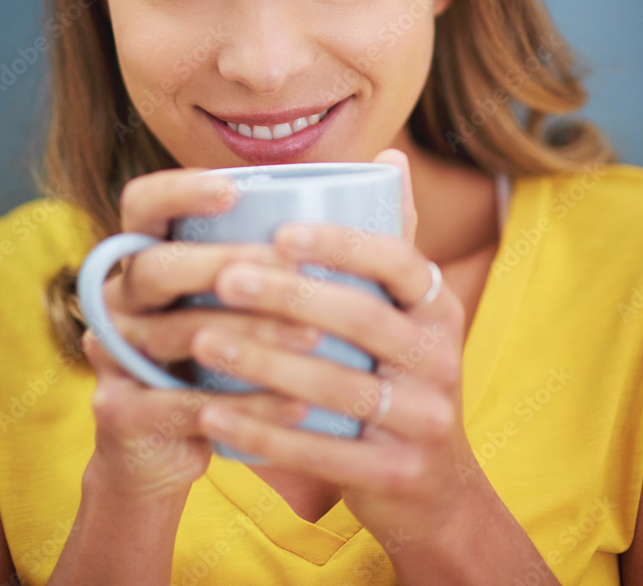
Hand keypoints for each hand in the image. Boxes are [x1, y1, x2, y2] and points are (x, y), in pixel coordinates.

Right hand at [82, 167, 315, 500]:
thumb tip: (391, 160)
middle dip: (224, 264)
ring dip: (250, 334)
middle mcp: (121, 297)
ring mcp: (112, 354)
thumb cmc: (233, 351)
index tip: (234, 190)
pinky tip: (298, 406)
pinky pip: (183, 405)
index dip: (179, 191)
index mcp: (147, 254)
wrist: (171, 447)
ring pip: (177, 335)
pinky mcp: (121, 413)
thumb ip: (318, 234)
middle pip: (157, 267)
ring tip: (315, 338)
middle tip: (292, 268)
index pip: (143, 203)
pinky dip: (246, 405)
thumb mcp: (258, 294)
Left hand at [192, 149, 470, 545]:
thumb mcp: (410, 309)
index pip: (398, 261)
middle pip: (360, 319)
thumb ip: (391, 238)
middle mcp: (441, 357)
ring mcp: (424, 419)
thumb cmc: (400, 373)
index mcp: (437, 306)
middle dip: (286, 296)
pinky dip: (263, 434)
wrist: (436, 485)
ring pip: (336, 386)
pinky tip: (212, 415)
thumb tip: (387, 155)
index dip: (341, 244)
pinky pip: (323, 451)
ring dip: (262, 363)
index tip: (278, 233)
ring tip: (201, 343)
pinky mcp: (398, 474)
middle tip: (222, 280)